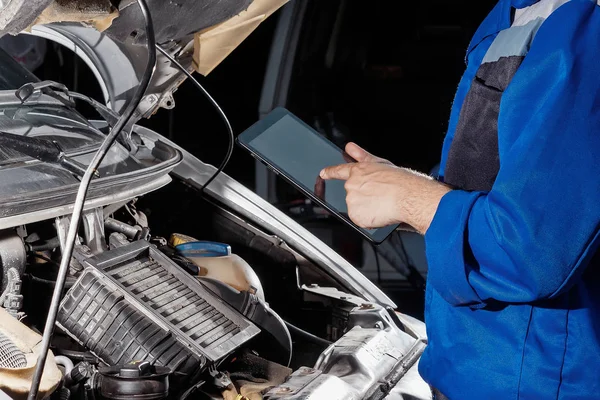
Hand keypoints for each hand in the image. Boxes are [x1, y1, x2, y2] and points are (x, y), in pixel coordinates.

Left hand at [320, 143, 450, 233]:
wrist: (407, 196)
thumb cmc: (401, 180)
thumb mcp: (381, 163)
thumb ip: (361, 155)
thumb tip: (350, 147)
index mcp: (358, 171)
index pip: (339, 171)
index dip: (330, 172)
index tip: (323, 173)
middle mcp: (351, 185)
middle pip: (352, 193)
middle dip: (363, 197)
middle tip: (380, 197)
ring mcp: (352, 200)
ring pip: (356, 207)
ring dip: (367, 208)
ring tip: (383, 204)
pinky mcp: (355, 215)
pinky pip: (360, 220)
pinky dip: (369, 219)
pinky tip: (380, 213)